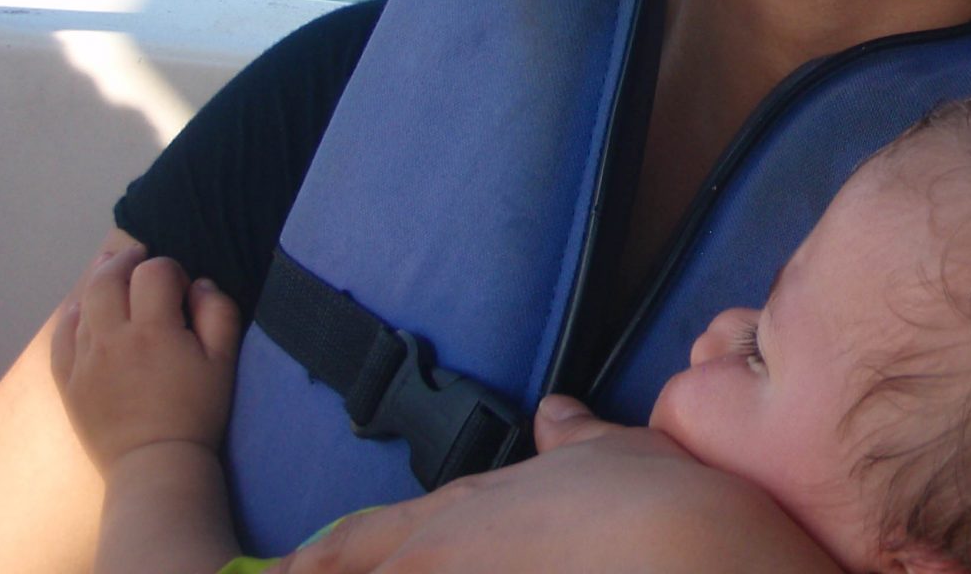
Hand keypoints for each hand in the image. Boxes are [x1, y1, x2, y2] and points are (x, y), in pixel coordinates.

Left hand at [49, 245, 241, 470]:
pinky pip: (59, 337)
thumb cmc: (196, 411)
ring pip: (82, 303)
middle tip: (138, 257)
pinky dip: (70, 316)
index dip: (169, 269)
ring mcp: (83, 360)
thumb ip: (218, 312)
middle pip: (107, 278)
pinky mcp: (67, 381)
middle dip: (124, 260)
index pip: (154, 272)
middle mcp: (112, 338)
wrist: (155, 463)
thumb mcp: (223, 361)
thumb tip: (199, 283)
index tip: (180, 288)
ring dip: (97, 281)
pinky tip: (81, 310)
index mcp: (154, 330)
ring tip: (109, 270)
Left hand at [269, 396, 839, 573]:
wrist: (693, 554)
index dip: (314, 563)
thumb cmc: (655, 500)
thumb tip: (553, 412)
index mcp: (457, 519)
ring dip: (388, 572)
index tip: (277, 573)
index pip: (357, 544)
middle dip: (333, 572)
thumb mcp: (614, 451)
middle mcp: (443, 567)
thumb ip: (573, 436)